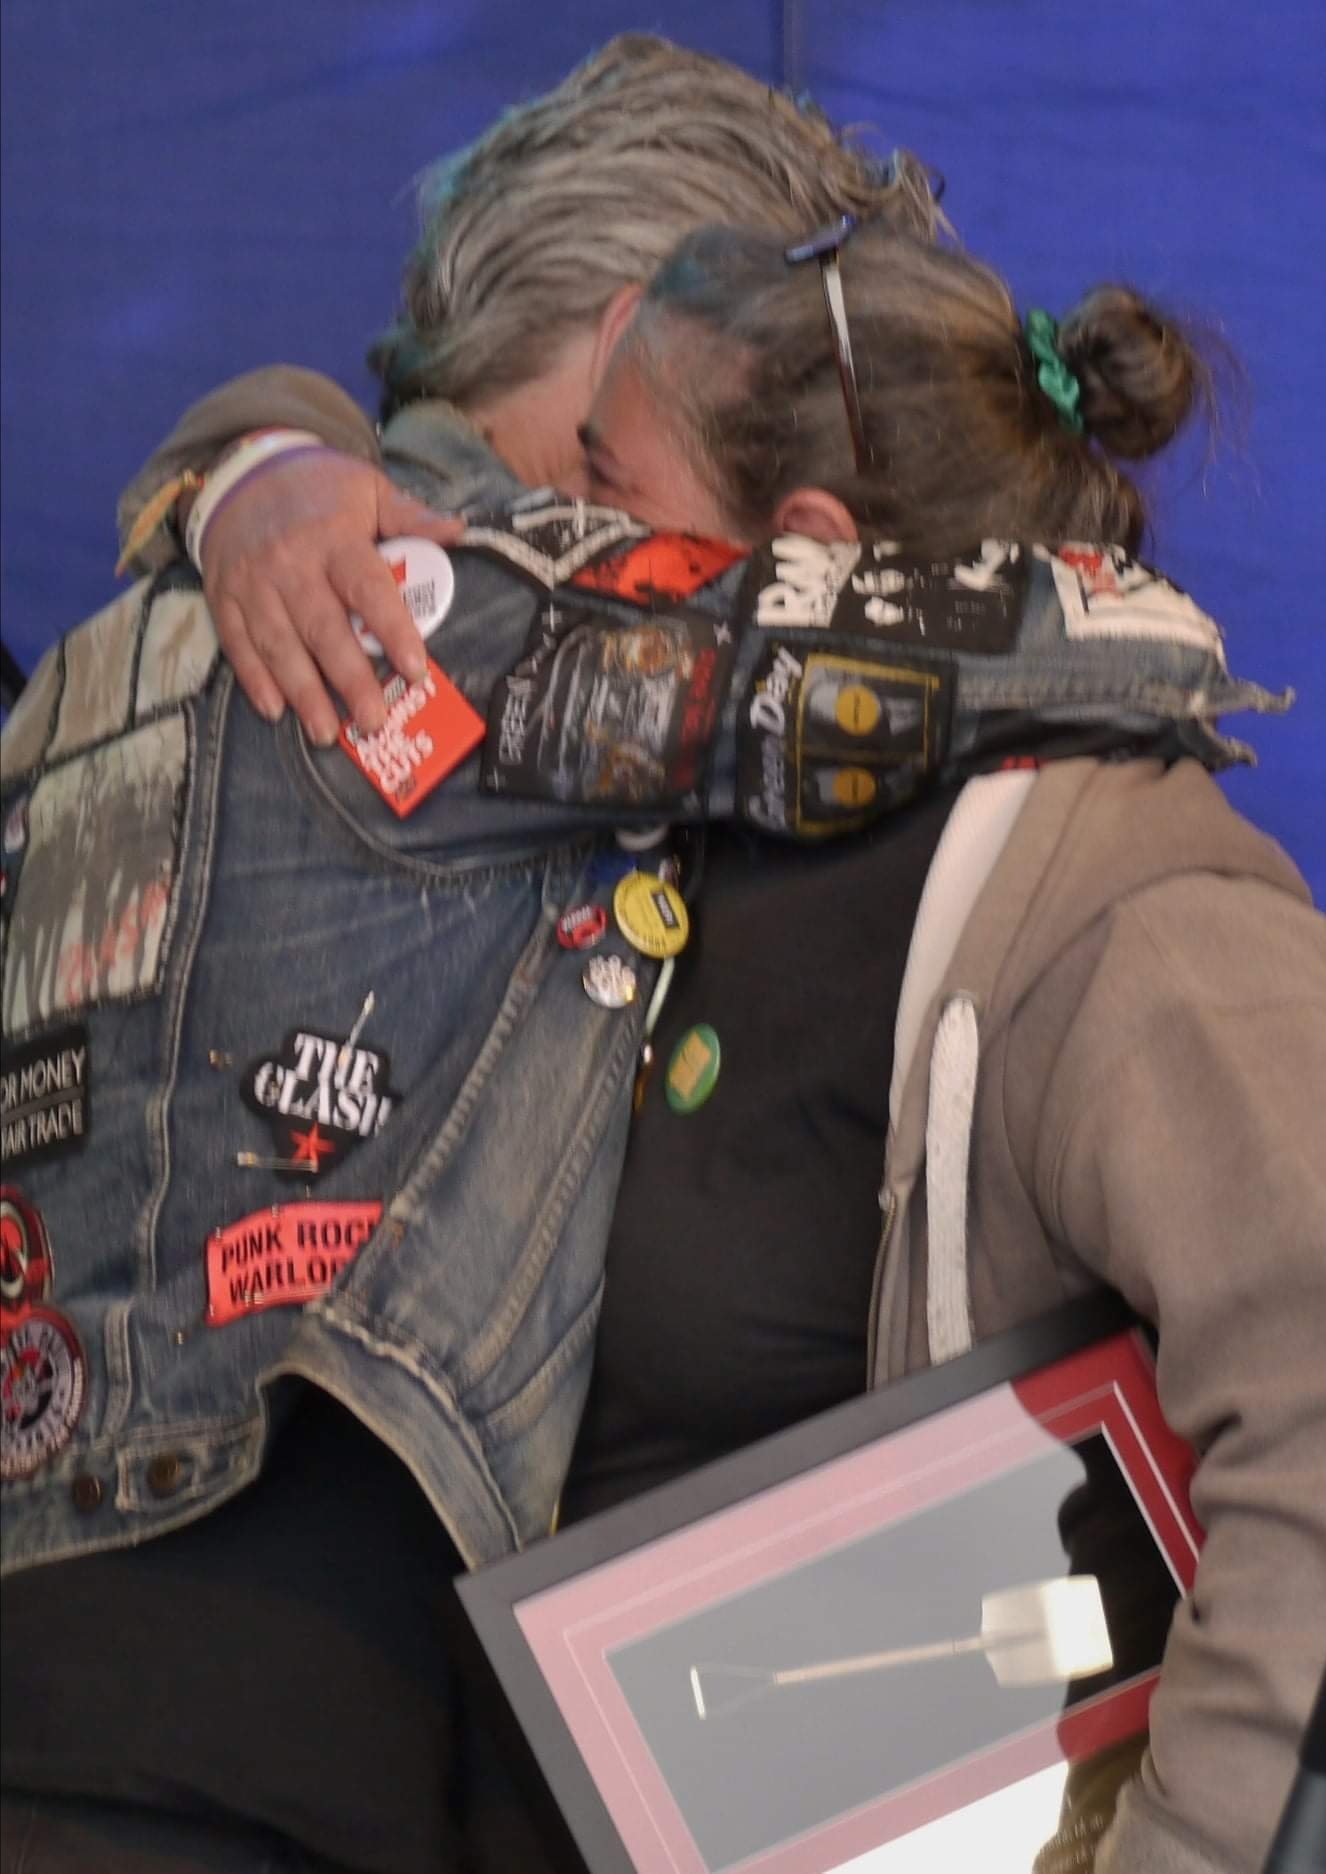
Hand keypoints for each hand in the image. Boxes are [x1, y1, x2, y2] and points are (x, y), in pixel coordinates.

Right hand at [197, 449, 466, 742]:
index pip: (367, 589)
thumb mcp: (367, 488)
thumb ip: (410, 515)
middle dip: (349, 680)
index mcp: (333, 538)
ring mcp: (253, 583)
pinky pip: (237, 643)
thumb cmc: (318, 489)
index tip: (415, 670)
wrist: (241, 471)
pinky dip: (254, 679)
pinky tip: (275, 711)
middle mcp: (290, 564)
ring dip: (303, 693)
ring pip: (279, 645)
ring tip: (326, 733)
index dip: (392, 630)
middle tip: (374, 721)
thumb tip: (459, 531)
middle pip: (323, 629)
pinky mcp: (225, 597)